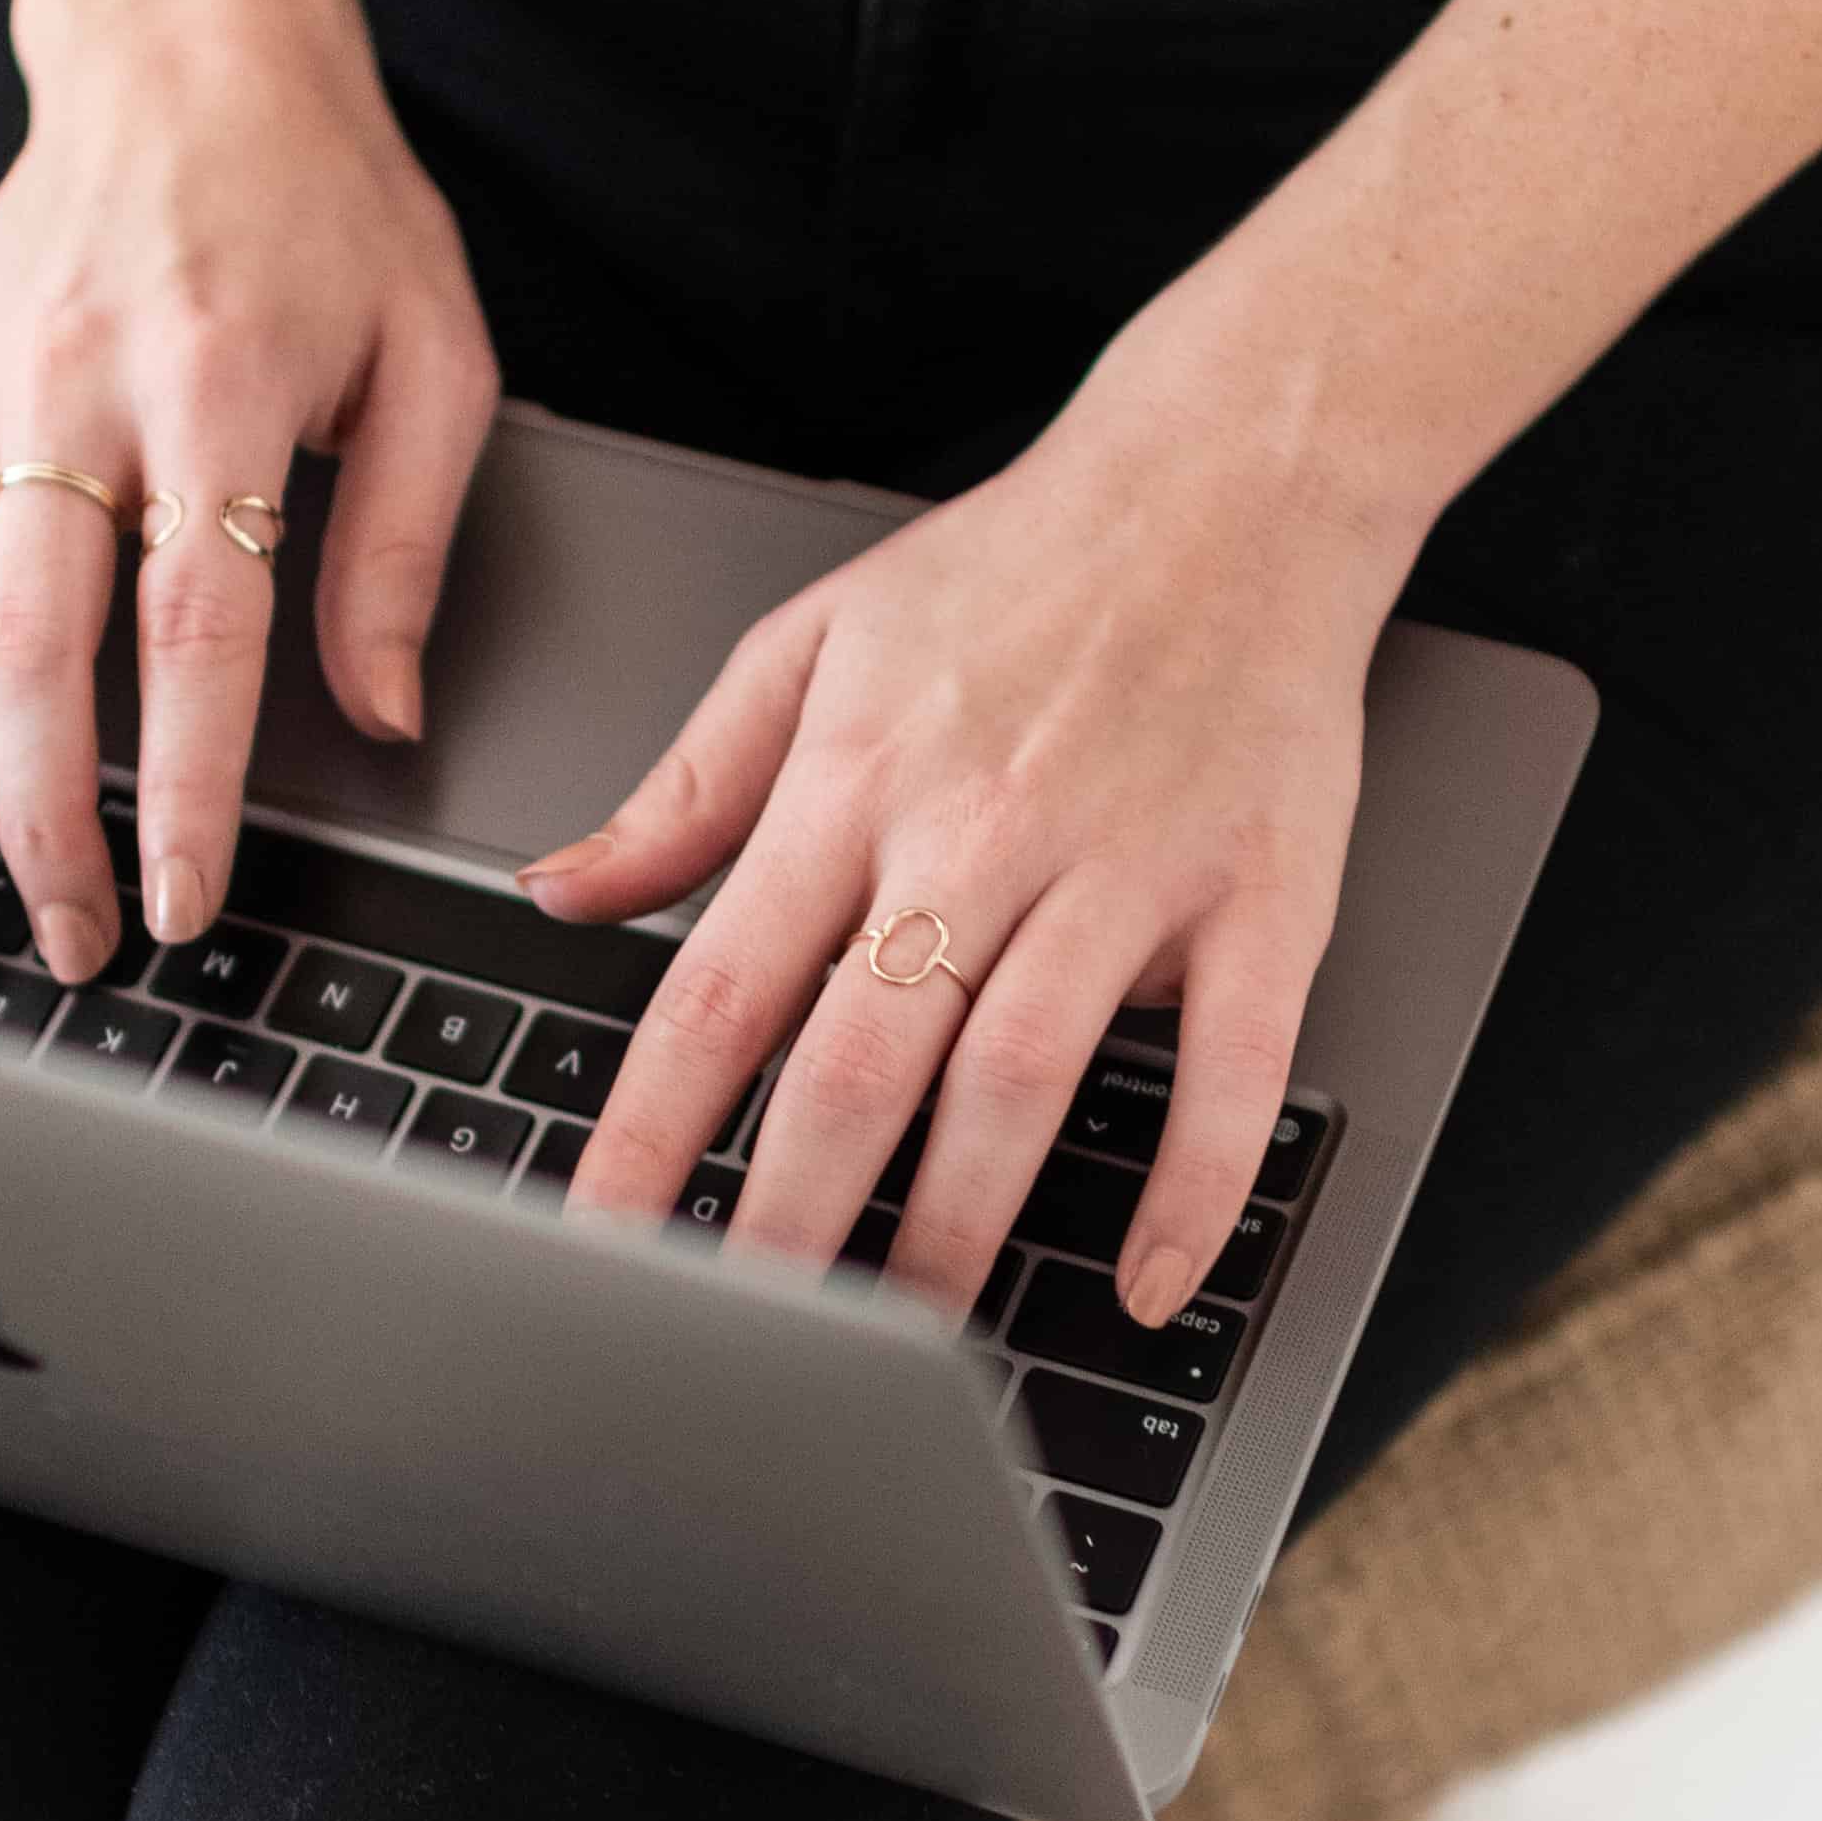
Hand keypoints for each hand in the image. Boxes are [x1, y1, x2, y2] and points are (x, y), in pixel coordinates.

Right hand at [0, 0, 497, 973]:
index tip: (188, 904)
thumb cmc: (327, 203)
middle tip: (71, 942)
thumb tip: (386, 714)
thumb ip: (402, 544)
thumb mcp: (434, 356)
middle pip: (27, 647)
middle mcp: (66, 391)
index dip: (189, 792)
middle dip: (43, 820)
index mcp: (213, 386)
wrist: (188, 48)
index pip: (193, 634)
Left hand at [535, 401, 1416, 1331]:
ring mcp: (1124, 870)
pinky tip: (1145, 1279)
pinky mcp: (1259, 897)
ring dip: (959, 1226)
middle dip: (790, 1222)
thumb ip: (684, 787)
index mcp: (857, 779)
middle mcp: (980, 831)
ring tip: (912, 1345)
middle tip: (749, 1344)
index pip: (723, 989)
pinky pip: (1231, 1067)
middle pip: (862, 1064)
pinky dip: (1194, 1185)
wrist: (1231, 475)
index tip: (603, 1236)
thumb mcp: (812, 641)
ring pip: (1021, 1079)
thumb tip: (562, 891)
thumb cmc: (1023, 566)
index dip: (651, 1129)